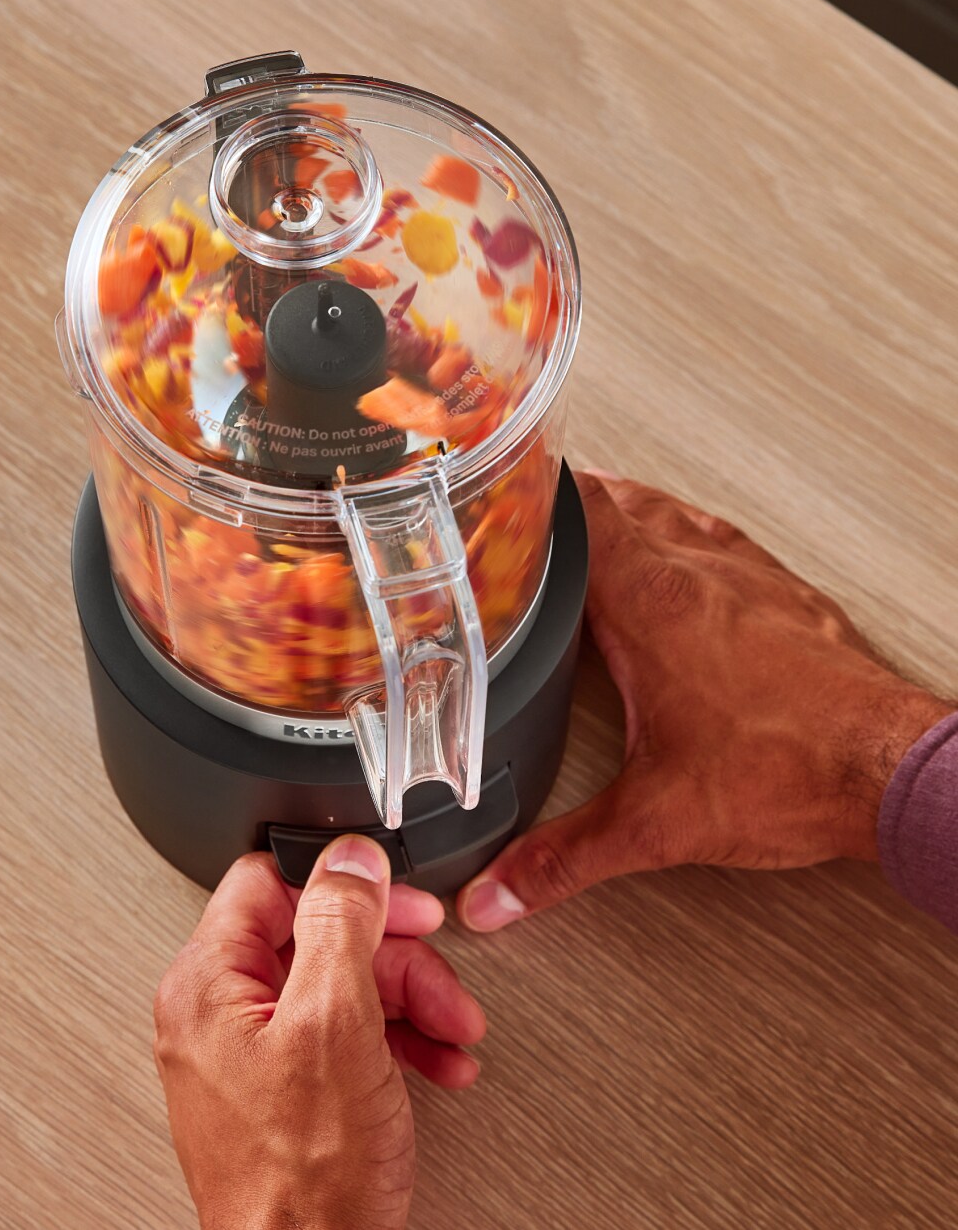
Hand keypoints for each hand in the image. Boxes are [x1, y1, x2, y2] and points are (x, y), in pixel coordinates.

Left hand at [154, 835, 485, 1229]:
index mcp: (206, 983)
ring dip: (407, 1002)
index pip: (267, 884)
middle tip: (439, 974)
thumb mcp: (335, 1023)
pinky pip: (337, 1040)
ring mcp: (246, 1058)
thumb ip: (340, 925)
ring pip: (336, 989)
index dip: (342, 883)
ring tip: (451, 1031)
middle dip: (393, 956)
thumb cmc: (305, 1182)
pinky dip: (391, 1044)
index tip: (397, 898)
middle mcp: (215, 1016)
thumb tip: (347, 858)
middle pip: (313, 938)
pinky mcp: (279, 1096)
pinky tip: (433, 1062)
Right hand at [459, 470, 951, 930]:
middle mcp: (701, 575)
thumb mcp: (652, 823)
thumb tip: (500, 890)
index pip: (581, 511)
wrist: (893, 772)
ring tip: (596, 524)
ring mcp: (751, 579)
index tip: (491, 494)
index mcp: (651, 603)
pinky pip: (725, 543)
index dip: (530, 494)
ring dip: (630, 513)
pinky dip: (688, 542)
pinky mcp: (791, 598)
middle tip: (528, 511)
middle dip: (569, 502)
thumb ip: (563, 858)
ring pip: (675, 514)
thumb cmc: (793, 772)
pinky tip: (686, 567)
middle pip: (621, 502)